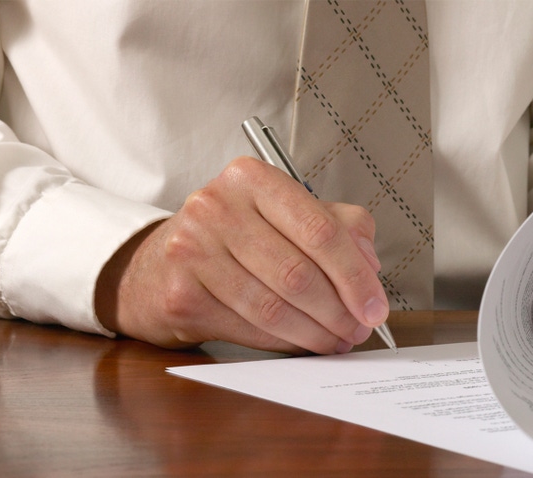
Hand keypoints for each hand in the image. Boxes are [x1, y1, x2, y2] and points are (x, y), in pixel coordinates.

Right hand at [95, 157, 387, 354]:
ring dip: (316, 333)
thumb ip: (338, 226)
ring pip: (275, 305)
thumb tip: (370, 264)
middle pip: (299, 273)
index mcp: (252, 178)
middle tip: (359, 330)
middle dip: (340, 311)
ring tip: (337, 341)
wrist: (157, 266)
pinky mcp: (181, 295)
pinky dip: (285, 342)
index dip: (356, 276)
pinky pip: (250, 328)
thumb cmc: (233, 239)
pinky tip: (303, 343)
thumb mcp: (285, 216)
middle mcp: (217, 207)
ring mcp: (192, 250)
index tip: (375, 306)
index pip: (320, 230)